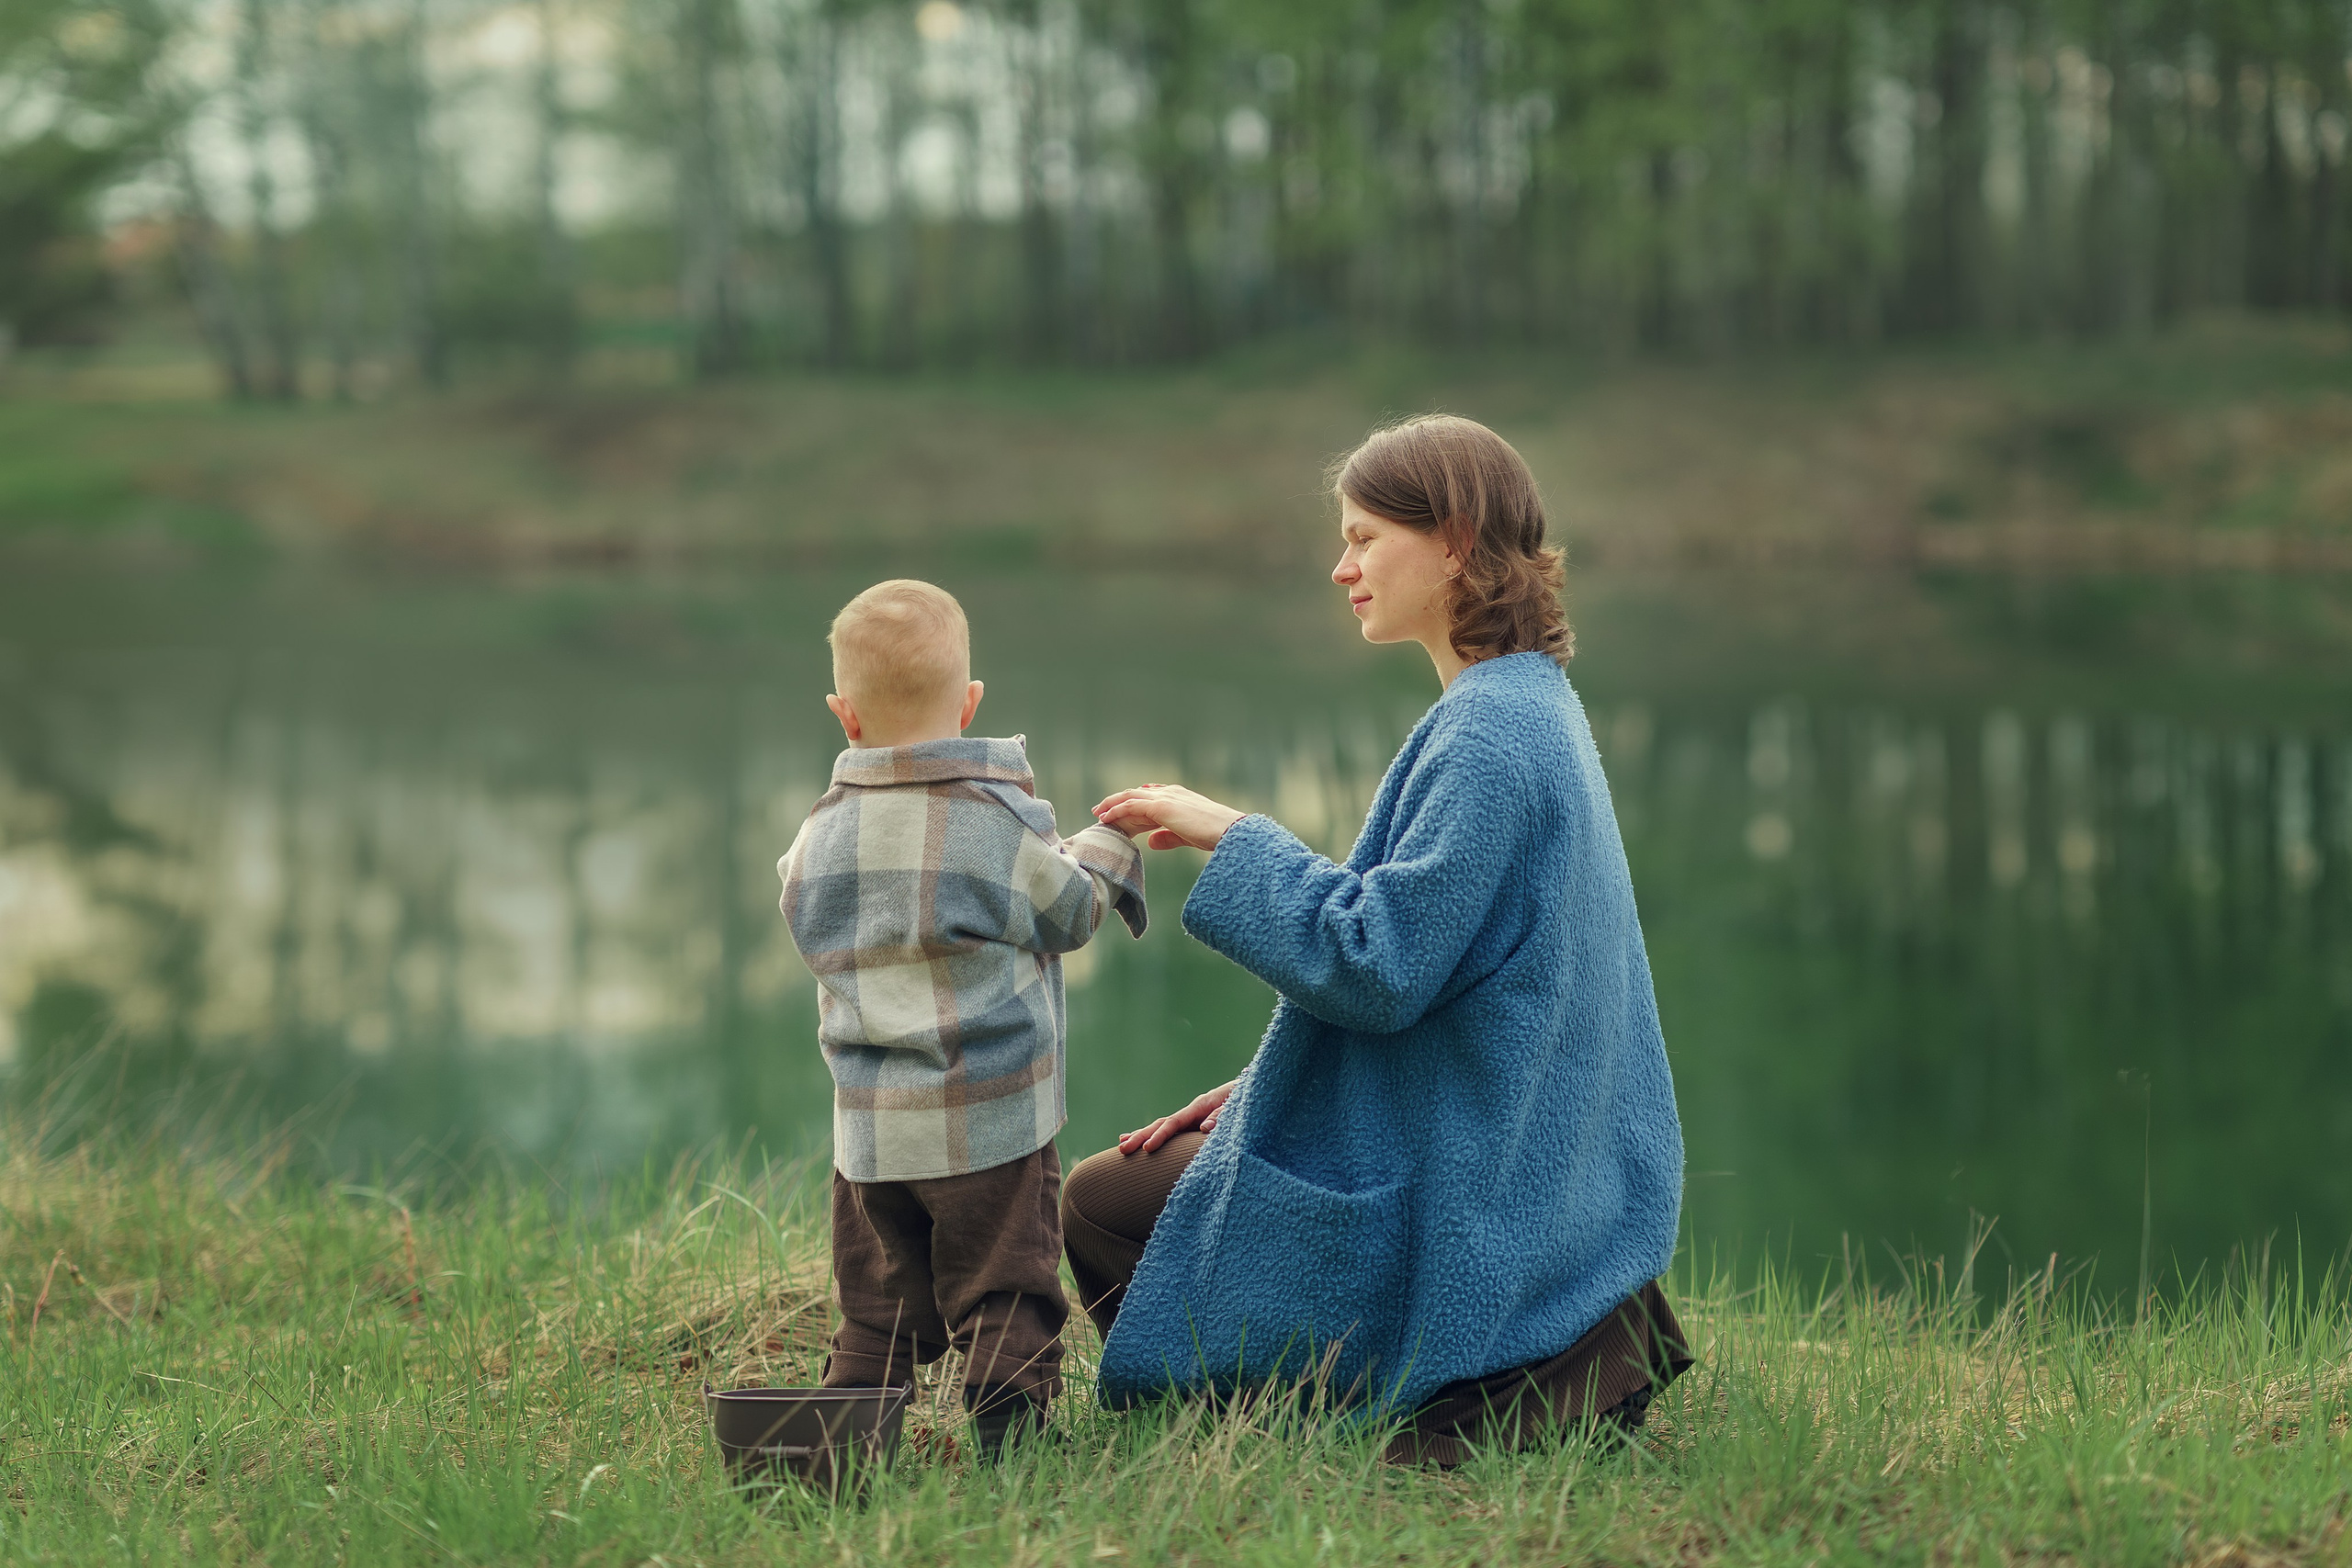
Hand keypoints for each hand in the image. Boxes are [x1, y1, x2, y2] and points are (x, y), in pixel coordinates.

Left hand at [1093, 784, 1246, 851]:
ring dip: (1112, 804)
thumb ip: (1168, 837)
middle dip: (1117, 802)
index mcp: (1178, 798)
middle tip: (1102, 811)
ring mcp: (1165, 798)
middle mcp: (1170, 794)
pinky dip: (1117, 810)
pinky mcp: (1161, 807)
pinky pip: (1131, 806)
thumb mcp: (1186, 836)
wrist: (1228, 831)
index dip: (1132, 805)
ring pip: (1130, 797)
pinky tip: (1107, 819)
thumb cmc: (1215, 835)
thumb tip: (1151, 842)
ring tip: (1099, 813)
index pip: (1149, 798)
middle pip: (1136, 795)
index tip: (1119, 813)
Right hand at [1117, 1081, 1235, 1154]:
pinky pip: (1172, 1130)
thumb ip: (1222, 1116)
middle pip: (1162, 1123)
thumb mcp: (1238, 1106)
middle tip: (1122, 1150)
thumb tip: (1204, 1128)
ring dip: (1143, 1135)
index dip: (1160, 1136)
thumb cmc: (1246, 1099)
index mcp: (1200, 1107)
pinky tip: (1143, 1143)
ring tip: (1122, 1145)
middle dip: (1141, 1136)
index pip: (1174, 1122)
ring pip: (1162, 1126)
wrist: (1255, 1090)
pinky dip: (1156, 1135)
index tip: (1147, 1149)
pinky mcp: (1196, 1122)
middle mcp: (1192, 1110)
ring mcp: (1192, 1116)